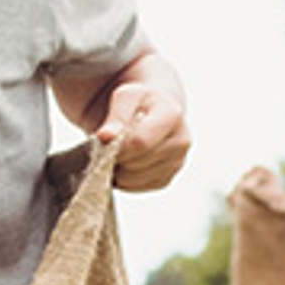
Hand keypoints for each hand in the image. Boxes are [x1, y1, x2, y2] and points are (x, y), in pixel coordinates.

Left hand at [96, 77, 191, 191]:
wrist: (153, 112)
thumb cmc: (138, 102)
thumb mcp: (125, 97)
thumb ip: (116, 115)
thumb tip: (105, 137)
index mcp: (172, 115)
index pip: (139, 142)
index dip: (116, 146)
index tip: (103, 140)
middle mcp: (182, 141)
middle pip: (135, 163)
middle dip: (115, 157)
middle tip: (108, 146)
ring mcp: (177, 163)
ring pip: (134, 179)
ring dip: (117, 170)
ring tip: (116, 152)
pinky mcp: (166, 179)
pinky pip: (137, 188)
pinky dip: (123, 180)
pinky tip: (123, 163)